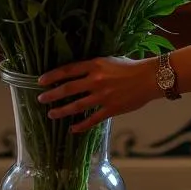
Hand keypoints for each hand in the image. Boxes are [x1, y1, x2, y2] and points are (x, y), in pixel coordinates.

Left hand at [37, 56, 158, 132]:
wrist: (149, 78)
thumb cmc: (130, 66)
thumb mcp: (109, 60)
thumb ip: (93, 66)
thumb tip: (77, 71)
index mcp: (95, 65)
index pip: (68, 70)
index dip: (52, 76)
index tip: (40, 81)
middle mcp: (96, 80)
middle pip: (68, 88)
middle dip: (52, 95)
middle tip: (40, 99)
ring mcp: (103, 96)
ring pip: (77, 105)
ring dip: (62, 111)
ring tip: (51, 114)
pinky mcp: (111, 109)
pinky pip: (93, 119)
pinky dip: (81, 125)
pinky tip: (72, 129)